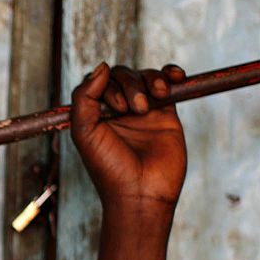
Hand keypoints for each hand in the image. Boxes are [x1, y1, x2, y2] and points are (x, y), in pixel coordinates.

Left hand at [68, 62, 187, 209]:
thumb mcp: (84, 133)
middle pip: (122, 75)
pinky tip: (176, 76)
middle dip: (129, 84)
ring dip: (149, 80)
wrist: (142, 194)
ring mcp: (142, 111)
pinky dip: (170, 74)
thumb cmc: (109, 168)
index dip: (108, 85)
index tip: (117, 109)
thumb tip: (102, 66)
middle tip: (135, 110)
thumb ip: (84, 98)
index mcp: (94, 114)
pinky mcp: (166, 114)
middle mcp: (117, 110)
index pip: (98, 81)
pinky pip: (167, 84)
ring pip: (144, 76)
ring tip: (151, 103)